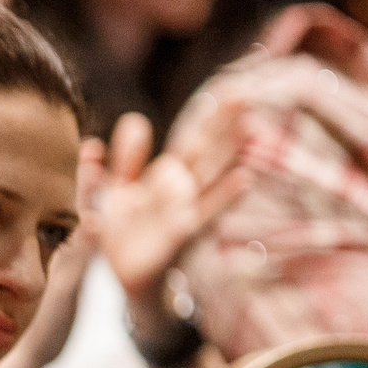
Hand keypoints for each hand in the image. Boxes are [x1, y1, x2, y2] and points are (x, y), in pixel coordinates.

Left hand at [85, 106, 252, 320]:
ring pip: (210, 175)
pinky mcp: (182, 232)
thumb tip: (134, 119)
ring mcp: (185, 209)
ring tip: (249, 128)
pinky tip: (245, 178)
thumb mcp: (118, 189)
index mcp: (167, 176)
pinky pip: (205, 211)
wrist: (122, 275)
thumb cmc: (123, 231)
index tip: (231, 92)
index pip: (193, 140)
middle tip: (243, 95)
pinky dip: (225, 195)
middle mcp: (182, 189)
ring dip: (228, 153)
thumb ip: (126, 159)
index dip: (211, 119)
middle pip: (206, 151)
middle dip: (222, 126)